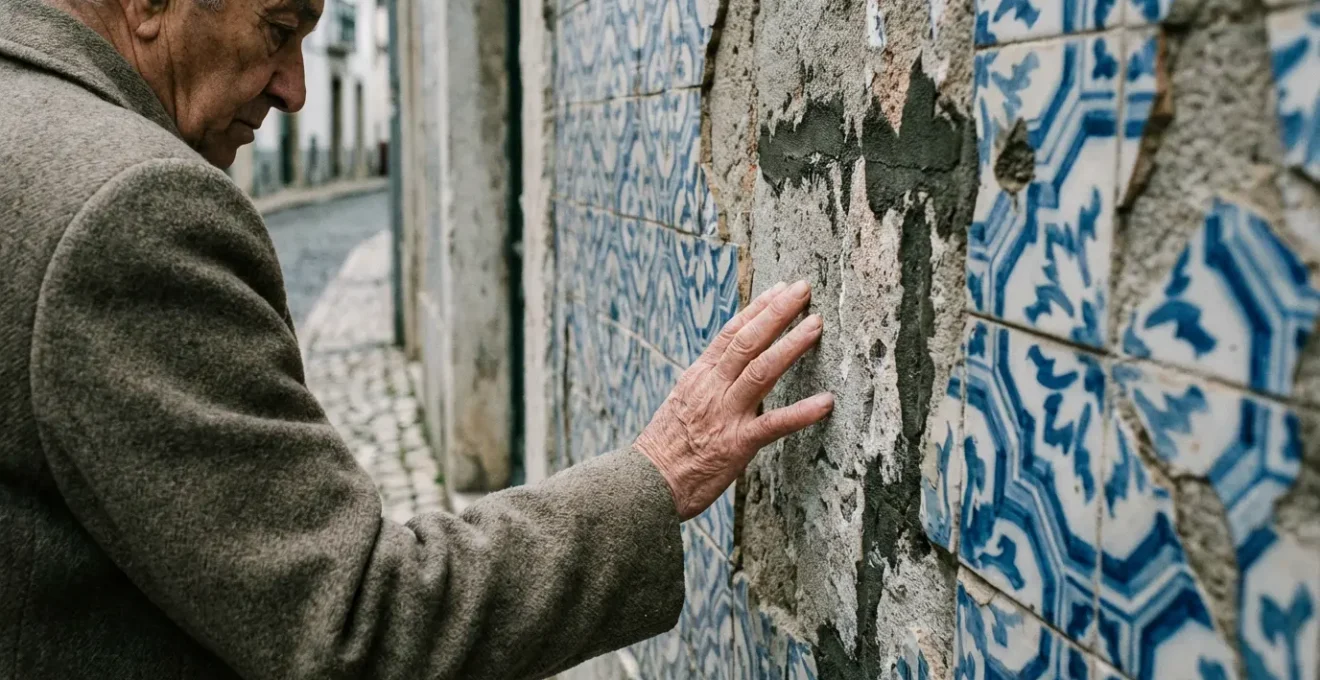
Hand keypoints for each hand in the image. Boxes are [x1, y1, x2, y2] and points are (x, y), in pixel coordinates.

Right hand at [634, 280, 833, 519]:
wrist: (646, 484)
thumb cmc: (667, 448)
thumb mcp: (682, 403)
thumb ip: (708, 383)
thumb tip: (729, 365)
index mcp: (698, 377)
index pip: (731, 333)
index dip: (757, 309)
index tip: (780, 290)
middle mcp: (711, 389)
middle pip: (747, 341)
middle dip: (777, 312)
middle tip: (803, 290)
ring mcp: (724, 415)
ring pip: (761, 370)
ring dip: (791, 345)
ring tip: (816, 325)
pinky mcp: (736, 444)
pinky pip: (773, 424)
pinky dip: (802, 412)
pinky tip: (826, 402)